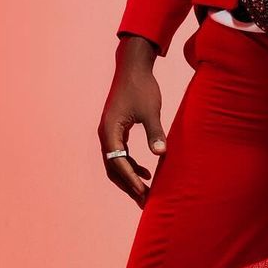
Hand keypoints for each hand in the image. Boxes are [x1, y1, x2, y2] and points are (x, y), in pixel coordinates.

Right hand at [97, 35, 167, 207]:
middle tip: (144, 200)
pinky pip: (120, 153)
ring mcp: (109, 132)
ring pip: (116, 162)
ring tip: (145, 191)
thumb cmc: (141, 87)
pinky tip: (146, 171)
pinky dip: (130, 165)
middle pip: (113, 167)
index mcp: (110, 131)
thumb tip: (161, 154)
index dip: (131, 179)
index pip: (118, 162)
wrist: (133, 67)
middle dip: (128, 184)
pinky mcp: (116, 129)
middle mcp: (106, 134)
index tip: (144, 192)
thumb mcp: (150, 110)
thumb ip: (155, 132)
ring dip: (129, 177)